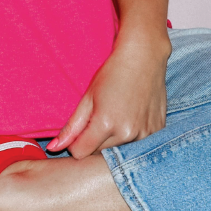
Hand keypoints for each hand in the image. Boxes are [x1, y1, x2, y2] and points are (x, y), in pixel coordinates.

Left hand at [49, 27, 170, 158]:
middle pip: (100, 153)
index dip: (75, 143)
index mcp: (106, 123)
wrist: (144, 57)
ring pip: (119, 150)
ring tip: (116, 115)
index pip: (81, 152)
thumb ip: (72, 126)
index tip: (79, 130)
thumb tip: (54, 148)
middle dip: (94, 141)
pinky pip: (137, 144)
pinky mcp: (157, 131)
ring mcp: (144, 133)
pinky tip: (130, 116)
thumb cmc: (113, 73)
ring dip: (113, 140)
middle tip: (99, 116)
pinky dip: (130, 136)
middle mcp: (127, 133)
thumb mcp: (87, 97)